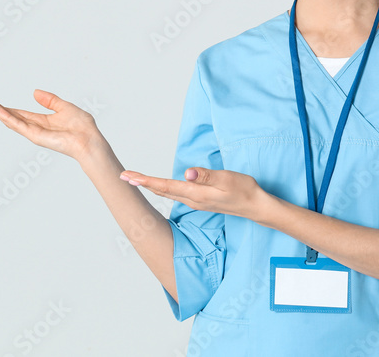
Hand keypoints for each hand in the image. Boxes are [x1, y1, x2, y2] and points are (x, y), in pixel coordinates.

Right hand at [0, 89, 103, 160]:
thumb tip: (35, 92)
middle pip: (10, 116)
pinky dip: (5, 115)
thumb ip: (50, 100)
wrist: (89, 140)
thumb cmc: (82, 127)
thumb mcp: (64, 107)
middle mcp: (35, 128)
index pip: (19, 113)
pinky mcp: (34, 135)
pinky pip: (16, 123)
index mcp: (42, 121)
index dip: (5, 107)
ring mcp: (33, 132)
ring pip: (9, 119)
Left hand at [118, 167, 272, 222]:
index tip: (128, 176)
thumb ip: (207, 176)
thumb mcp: (227, 179)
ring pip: (166, 193)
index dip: (145, 180)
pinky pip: (174, 194)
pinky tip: (159, 187)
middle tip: (123, 176)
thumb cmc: (244, 190)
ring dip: (150, 186)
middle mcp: (191, 199)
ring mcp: (195, 202)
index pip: (164, 186)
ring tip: (135, 180)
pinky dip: (162, 188)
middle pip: (160, 190)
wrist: (255, 206)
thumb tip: (188, 173)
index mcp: (195, 194)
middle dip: (141, 183)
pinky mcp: (200, 201)